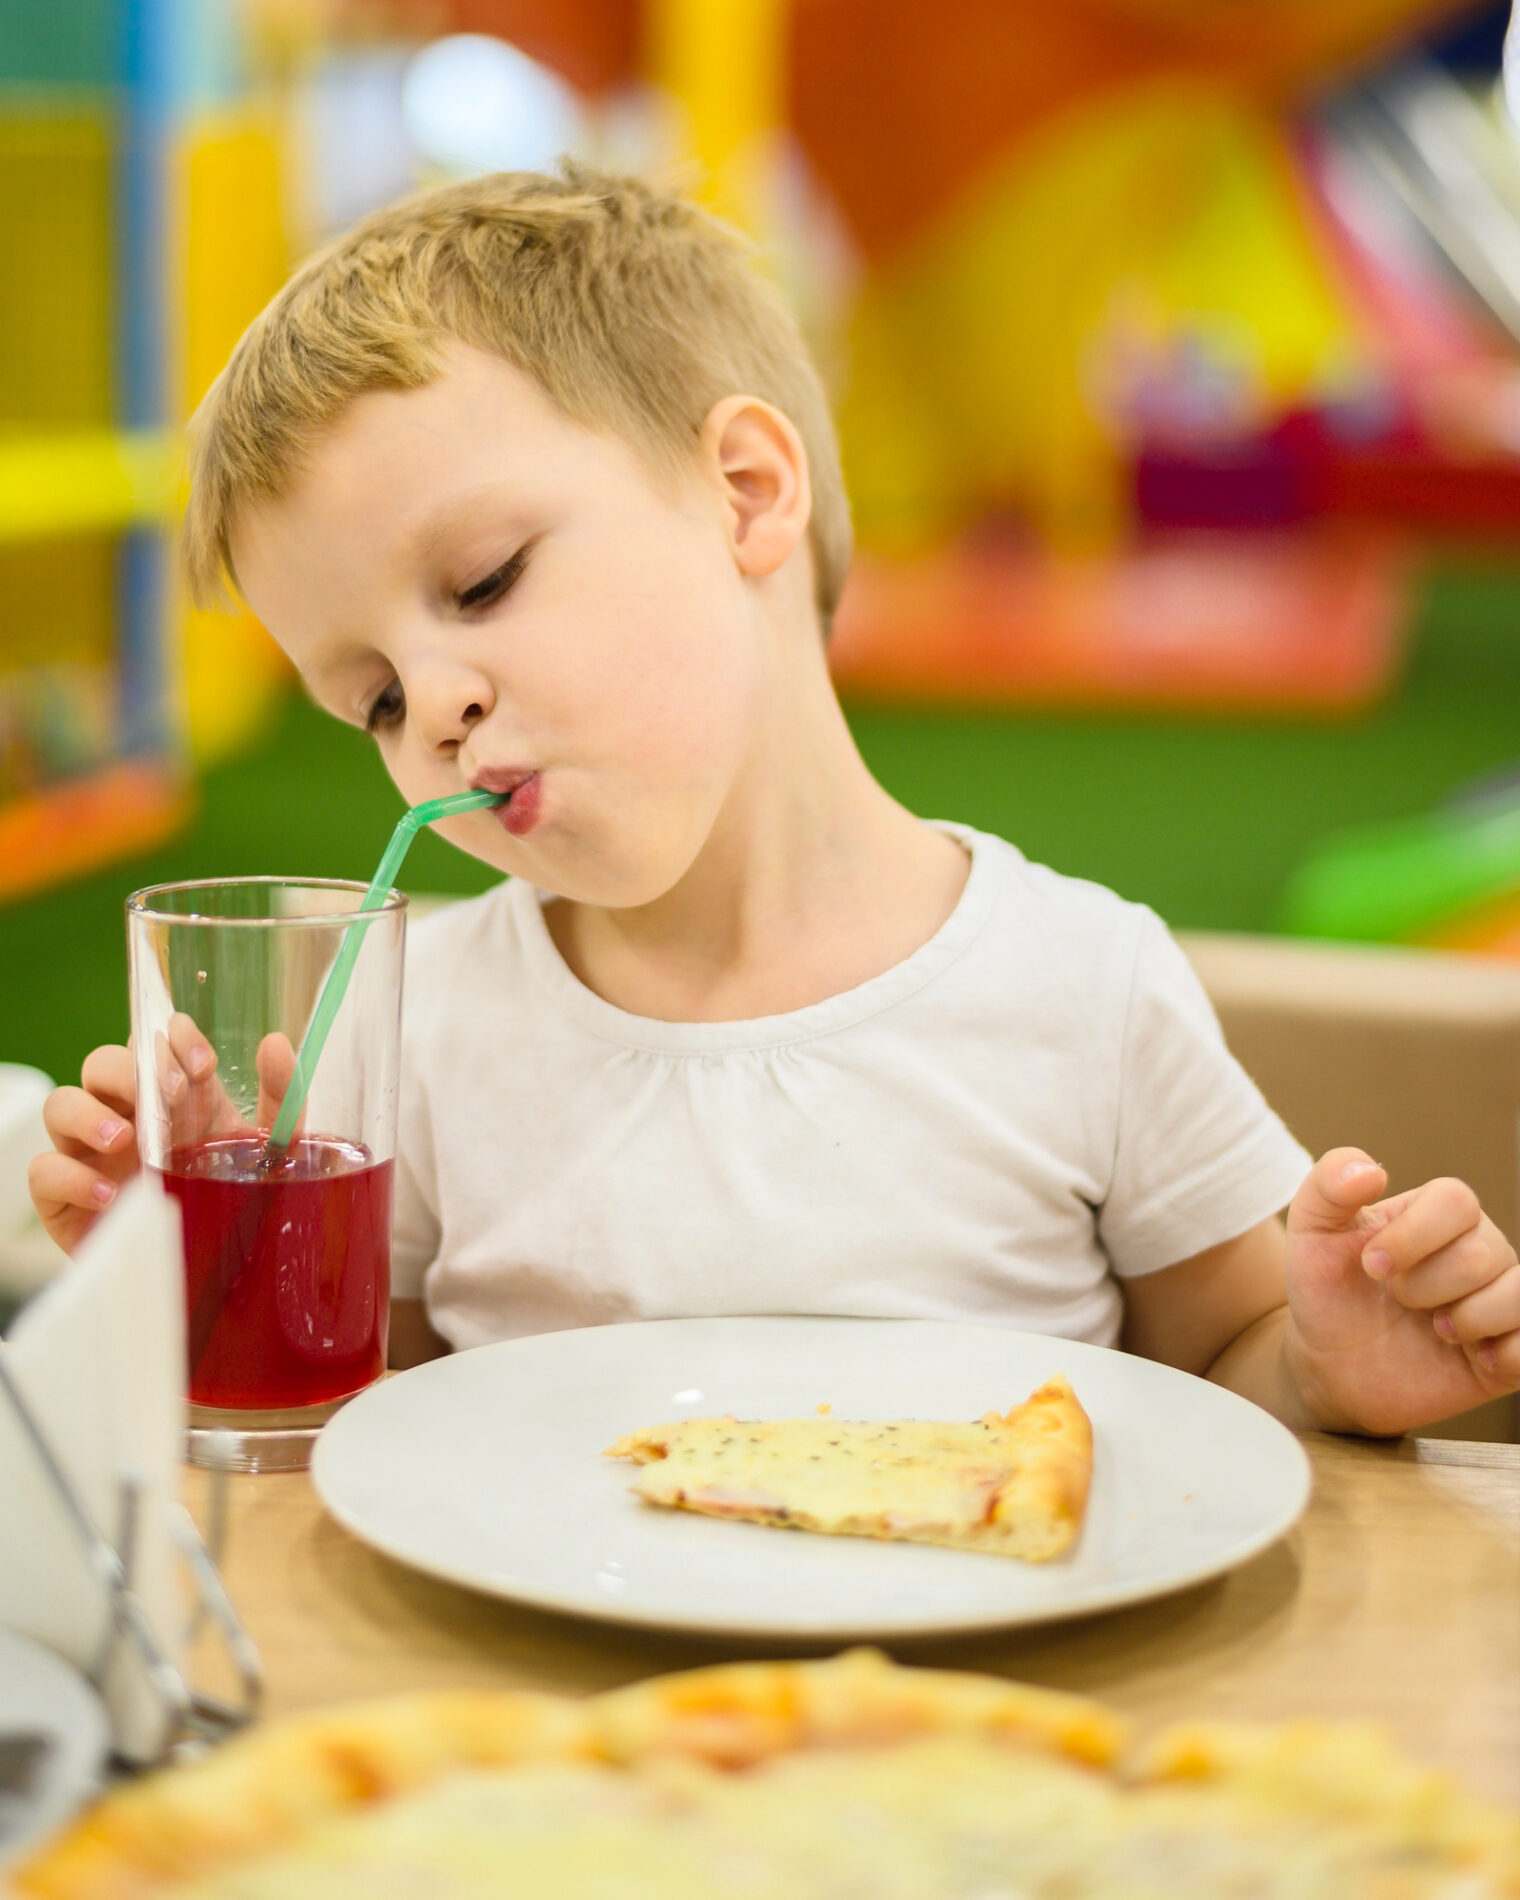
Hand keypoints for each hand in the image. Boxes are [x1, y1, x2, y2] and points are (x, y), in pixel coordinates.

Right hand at [29, 1017, 297, 1255]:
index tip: (202, 1063)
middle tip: (169, 1097)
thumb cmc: (231, 1203)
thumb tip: (275, 1042)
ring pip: (61, 1104)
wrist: (205, 1274)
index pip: (155, 1043)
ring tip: (126, 1140)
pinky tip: (109, 1194)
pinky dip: (71, 1176)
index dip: (172, 1039)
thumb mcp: (269, 1150)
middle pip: (103, 1064)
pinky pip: (44, 1170)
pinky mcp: (64, 1198)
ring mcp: (90, 1154)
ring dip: (89, 1113)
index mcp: (172, 1098)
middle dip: (132, 1071)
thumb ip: (281, 1098)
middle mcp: (125, 1116)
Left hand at [1283, 1147, 1519, 1434]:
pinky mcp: (1511, 1350)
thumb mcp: (1312, 1234)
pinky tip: (1475, 1359)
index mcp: (1436, 1214)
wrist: (1333, 1366)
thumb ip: (1328, 1186)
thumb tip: (1371, 1170)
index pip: (1456, 1201)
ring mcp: (1499, 1299)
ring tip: (1438, 1330)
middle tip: (1398, 1302)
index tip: (1371, 1265)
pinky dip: (1507, 1354)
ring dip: (1467, 1320)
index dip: (1413, 1235)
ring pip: (1518, 1295)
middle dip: (1424, 1286)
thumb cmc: (1328, 1292)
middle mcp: (1479, 1250)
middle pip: (1482, 1252)